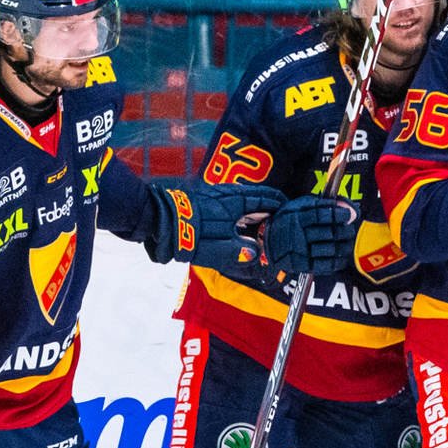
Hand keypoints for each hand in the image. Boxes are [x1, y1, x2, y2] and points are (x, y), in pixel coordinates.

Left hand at [148, 183, 285, 267]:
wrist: (157, 221)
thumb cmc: (190, 234)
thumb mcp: (220, 249)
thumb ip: (241, 252)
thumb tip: (256, 253)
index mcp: (236, 202)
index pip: (266, 198)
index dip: (279, 205)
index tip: (289, 210)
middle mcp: (226, 194)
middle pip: (254, 196)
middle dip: (267, 206)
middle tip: (277, 217)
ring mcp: (212, 194)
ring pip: (240, 199)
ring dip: (251, 208)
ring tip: (258, 220)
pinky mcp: (200, 199)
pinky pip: (227, 202)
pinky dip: (237, 210)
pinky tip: (234, 221)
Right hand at [260, 195, 360, 276]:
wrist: (268, 240)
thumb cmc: (288, 220)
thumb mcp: (300, 206)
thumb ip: (322, 204)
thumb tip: (344, 206)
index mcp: (297, 218)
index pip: (321, 215)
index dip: (338, 215)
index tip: (347, 215)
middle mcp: (299, 235)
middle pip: (329, 233)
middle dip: (344, 231)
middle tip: (348, 228)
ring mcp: (301, 252)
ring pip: (330, 249)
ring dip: (344, 245)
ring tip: (346, 241)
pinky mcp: (303, 265)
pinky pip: (326, 265)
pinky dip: (338, 261)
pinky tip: (341, 255)